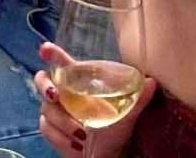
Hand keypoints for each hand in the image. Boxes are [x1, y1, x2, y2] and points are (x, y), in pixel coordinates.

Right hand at [34, 42, 153, 155]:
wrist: (107, 155)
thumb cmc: (116, 131)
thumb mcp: (128, 115)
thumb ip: (139, 98)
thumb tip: (152, 82)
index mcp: (81, 82)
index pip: (63, 63)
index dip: (52, 54)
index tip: (46, 49)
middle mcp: (65, 93)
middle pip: (43, 81)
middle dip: (46, 87)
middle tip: (57, 96)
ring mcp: (55, 111)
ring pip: (47, 110)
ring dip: (64, 124)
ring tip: (83, 135)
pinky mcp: (51, 129)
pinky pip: (46, 129)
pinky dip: (61, 139)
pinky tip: (76, 145)